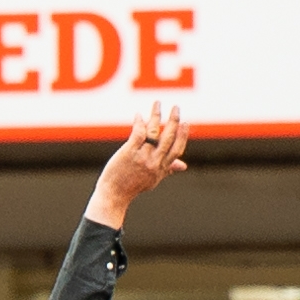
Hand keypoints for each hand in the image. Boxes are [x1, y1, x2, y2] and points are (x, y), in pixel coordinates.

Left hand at [88, 105, 187, 223]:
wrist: (114, 195)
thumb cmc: (132, 187)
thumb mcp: (153, 180)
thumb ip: (168, 169)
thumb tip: (184, 165)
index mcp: (161, 168)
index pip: (177, 149)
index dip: (183, 135)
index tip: (185, 122)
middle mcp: (154, 162)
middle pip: (168, 138)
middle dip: (174, 121)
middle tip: (176, 108)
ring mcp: (142, 157)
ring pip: (154, 132)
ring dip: (156, 116)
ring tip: (157, 103)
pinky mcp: (129, 152)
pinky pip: (138, 133)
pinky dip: (139, 122)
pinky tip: (138, 115)